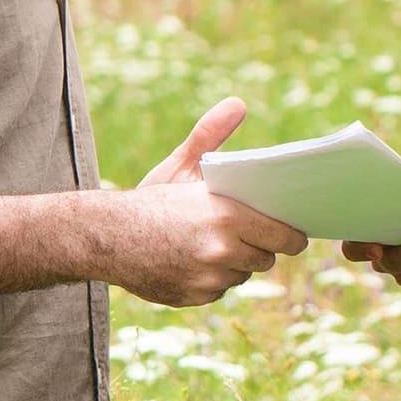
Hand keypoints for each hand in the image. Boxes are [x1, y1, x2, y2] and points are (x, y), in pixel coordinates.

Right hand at [110, 96, 307, 305]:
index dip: (292, 237)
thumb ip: (211, 135)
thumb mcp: (180, 165)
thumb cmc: (149, 199)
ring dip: (235, 264)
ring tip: (212, 244)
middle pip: (266, 259)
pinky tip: (192, 261)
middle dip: (260, 247)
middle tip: (246, 234)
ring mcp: (207, 280)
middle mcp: (221, 251)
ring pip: (242, 275)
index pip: (284, 237)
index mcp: (226, 216)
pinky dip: (211, 279)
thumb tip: (238, 103)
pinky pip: (219, 290)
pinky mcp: (193, 298)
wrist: (105, 238)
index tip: (295, 235)